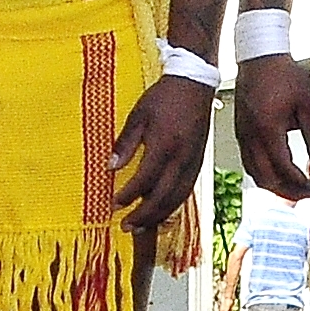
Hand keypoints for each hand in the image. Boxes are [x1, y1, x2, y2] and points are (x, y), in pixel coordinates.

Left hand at [112, 73, 217, 232]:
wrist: (194, 84)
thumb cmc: (164, 97)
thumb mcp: (138, 115)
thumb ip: (125, 143)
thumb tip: (111, 167)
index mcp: (164, 145)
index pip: (145, 179)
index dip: (129, 195)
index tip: (115, 204)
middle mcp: (181, 158)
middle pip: (163, 197)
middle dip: (144, 215)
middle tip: (127, 226)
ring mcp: (193, 162)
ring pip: (177, 198)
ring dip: (159, 215)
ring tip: (142, 226)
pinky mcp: (198, 162)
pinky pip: (186, 190)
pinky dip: (172, 204)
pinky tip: (161, 210)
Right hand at [233, 52, 309, 202]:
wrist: (259, 56)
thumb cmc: (285, 76)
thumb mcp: (308, 104)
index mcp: (268, 130)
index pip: (285, 169)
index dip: (303, 185)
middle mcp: (251, 138)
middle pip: (267, 180)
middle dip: (290, 193)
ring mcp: (243, 137)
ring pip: (256, 175)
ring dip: (276, 187)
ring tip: (299, 189)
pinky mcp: (241, 133)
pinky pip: (251, 164)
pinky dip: (266, 175)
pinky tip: (282, 174)